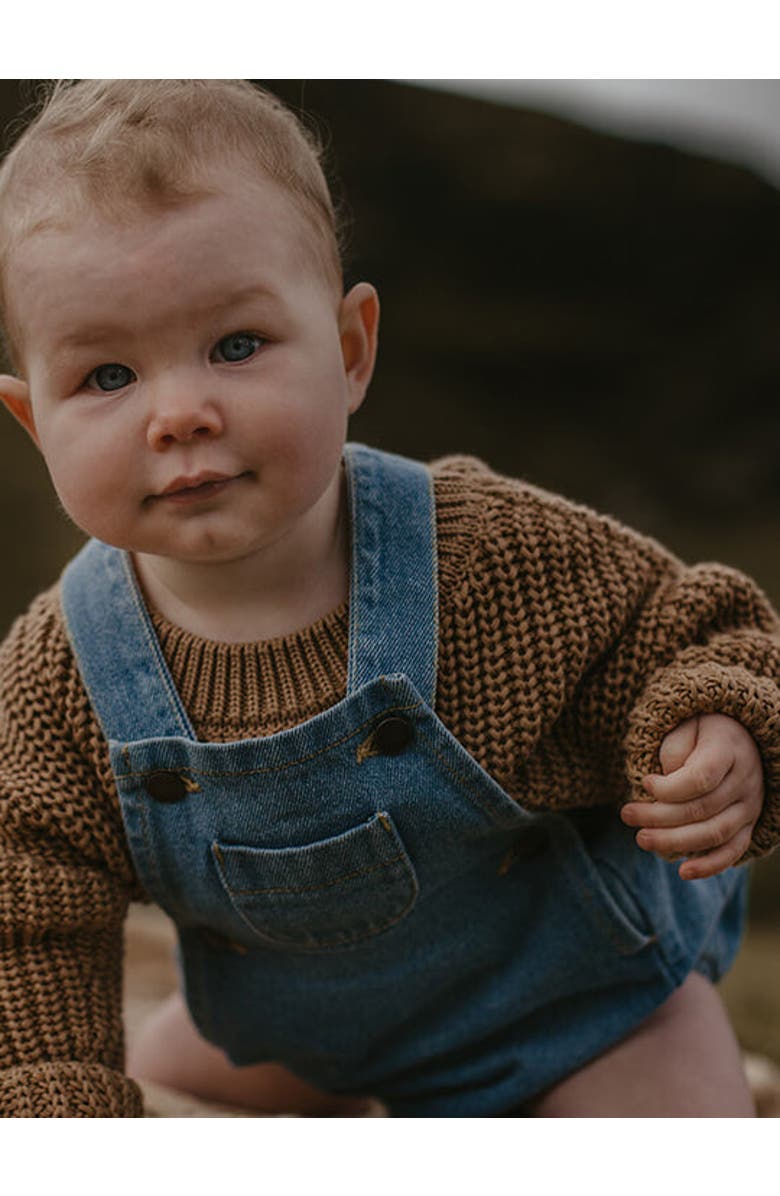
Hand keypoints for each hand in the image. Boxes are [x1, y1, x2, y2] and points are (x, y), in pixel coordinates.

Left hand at [620, 713, 763, 879]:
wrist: (738, 738)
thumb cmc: (701, 731)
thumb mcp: (685, 725)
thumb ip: (674, 749)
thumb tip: (664, 784)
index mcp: (728, 750)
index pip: (701, 777)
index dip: (670, 786)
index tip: (645, 782)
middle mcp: (744, 780)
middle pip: (702, 808)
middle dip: (659, 816)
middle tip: (626, 814)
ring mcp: (749, 806)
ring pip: (714, 833)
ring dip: (674, 841)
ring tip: (641, 839)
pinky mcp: (747, 825)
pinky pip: (733, 851)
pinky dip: (709, 865)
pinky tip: (683, 872)